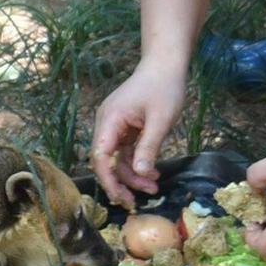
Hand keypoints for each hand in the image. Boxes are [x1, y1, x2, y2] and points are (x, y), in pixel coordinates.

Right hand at [91, 60, 187, 209]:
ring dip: (132, 174)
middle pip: (105, 160)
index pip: (99, 156)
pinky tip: (152, 172)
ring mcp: (114, 125)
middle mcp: (106, 123)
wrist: (165, 65)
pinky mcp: (124, 126)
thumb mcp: (160, 121)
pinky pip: (124, 150)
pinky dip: (136, 163)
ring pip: (115, 158)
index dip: (108, 180)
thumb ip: (148, 148)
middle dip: (121, 181)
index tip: (122, 198)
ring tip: (154, 186)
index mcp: (110, 120)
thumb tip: (139, 175)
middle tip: (138, 200)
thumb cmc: (164, 88)